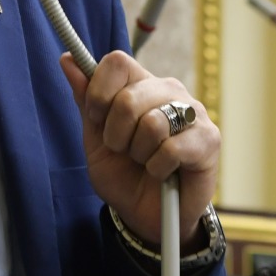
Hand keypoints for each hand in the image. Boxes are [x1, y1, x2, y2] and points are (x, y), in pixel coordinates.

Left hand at [61, 50, 219, 246]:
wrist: (146, 216)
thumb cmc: (123, 174)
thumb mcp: (95, 139)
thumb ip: (85, 100)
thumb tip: (67, 59)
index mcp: (140, 83)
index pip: (118, 62)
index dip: (99, 92)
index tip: (96, 118)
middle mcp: (169, 90)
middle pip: (130, 97)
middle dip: (115, 134)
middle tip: (122, 149)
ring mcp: (193, 112)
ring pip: (152, 123)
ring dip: (138, 153)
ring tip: (144, 161)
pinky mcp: (209, 139)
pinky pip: (171, 149)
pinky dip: (157, 168)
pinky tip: (162, 172)